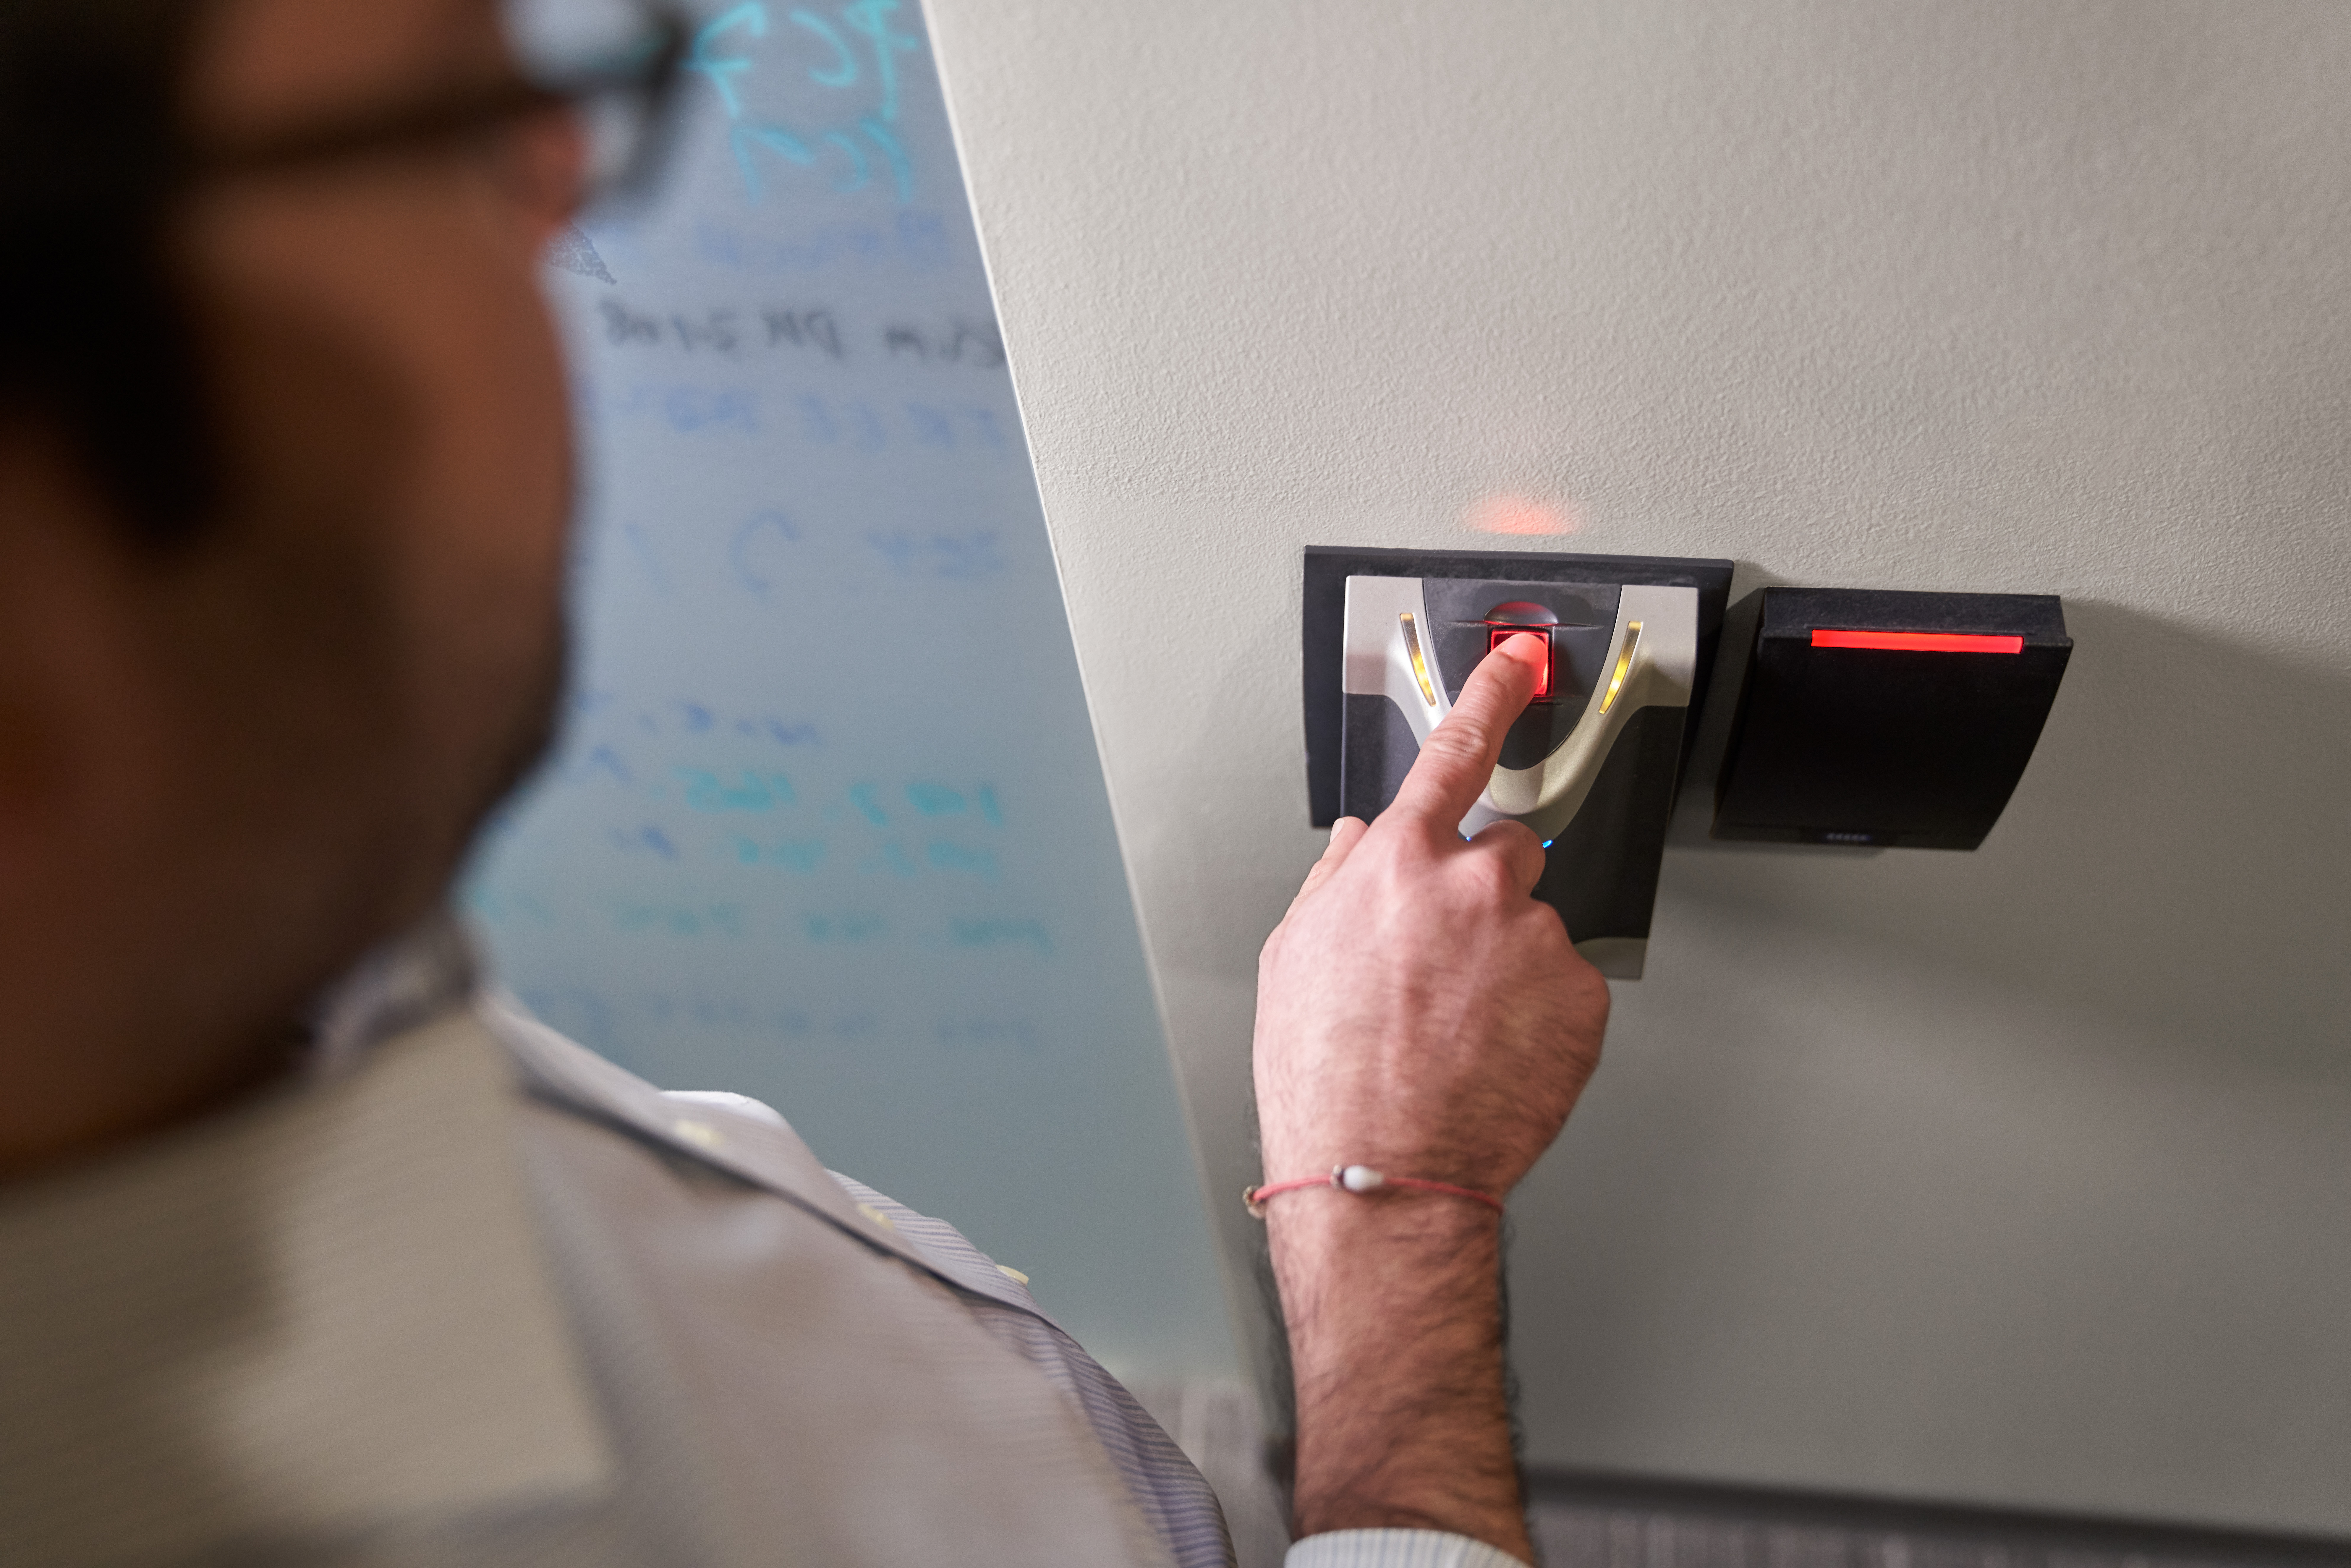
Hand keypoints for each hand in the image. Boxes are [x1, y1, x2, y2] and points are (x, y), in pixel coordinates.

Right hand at [1251, 632, 1610, 1562]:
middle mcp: (1470, 885)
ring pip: (1533, 928)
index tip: (1520, 657)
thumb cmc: (1325, 1076)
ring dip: (1508, 963)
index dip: (1491, 693)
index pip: (1455, 750)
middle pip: (1503, 852)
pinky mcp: (1580, 996)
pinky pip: (1566, 986)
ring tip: (1461, 1030)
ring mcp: (1532, 939)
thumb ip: (1333, 883)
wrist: (1380, 1169)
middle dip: (1483, 894)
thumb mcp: (1292, 960)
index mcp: (1396, 865)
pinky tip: (1494, 1054)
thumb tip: (1358, 845)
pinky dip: (1540, 1015)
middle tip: (1448, 966)